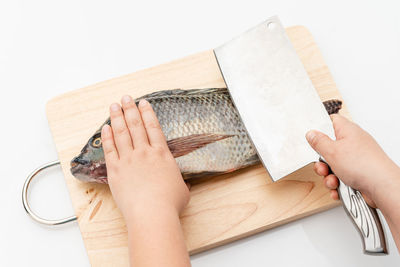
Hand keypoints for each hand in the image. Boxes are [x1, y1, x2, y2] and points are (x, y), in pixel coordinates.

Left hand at [101, 95, 189, 220]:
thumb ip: (180, 182)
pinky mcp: (115, 170)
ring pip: (121, 133)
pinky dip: (107, 137)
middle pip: (136, 125)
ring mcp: (128, 160)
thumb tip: (185, 184)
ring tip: (114, 106)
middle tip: (126, 98)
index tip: (143, 103)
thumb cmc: (169, 203)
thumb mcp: (182, 189)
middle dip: (130, 109)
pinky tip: (105, 127)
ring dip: (117, 117)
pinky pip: (109, 149)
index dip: (147, 113)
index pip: (153, 127)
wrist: (152, 213)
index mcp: (161, 154)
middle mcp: (144, 153)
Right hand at [306, 114, 398, 207]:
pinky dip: (338, 184)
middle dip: (322, 162)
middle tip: (323, 166)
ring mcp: (356, 159)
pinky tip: (338, 188)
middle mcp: (353, 143)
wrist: (382, 187)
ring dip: (329, 176)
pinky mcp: (359, 173)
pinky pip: (341, 177)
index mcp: (348, 131)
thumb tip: (311, 134)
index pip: (332, 121)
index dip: (320, 127)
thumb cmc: (363, 165)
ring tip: (333, 180)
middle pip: (329, 148)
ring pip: (334, 166)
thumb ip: (319, 141)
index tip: (313, 137)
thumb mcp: (332, 151)